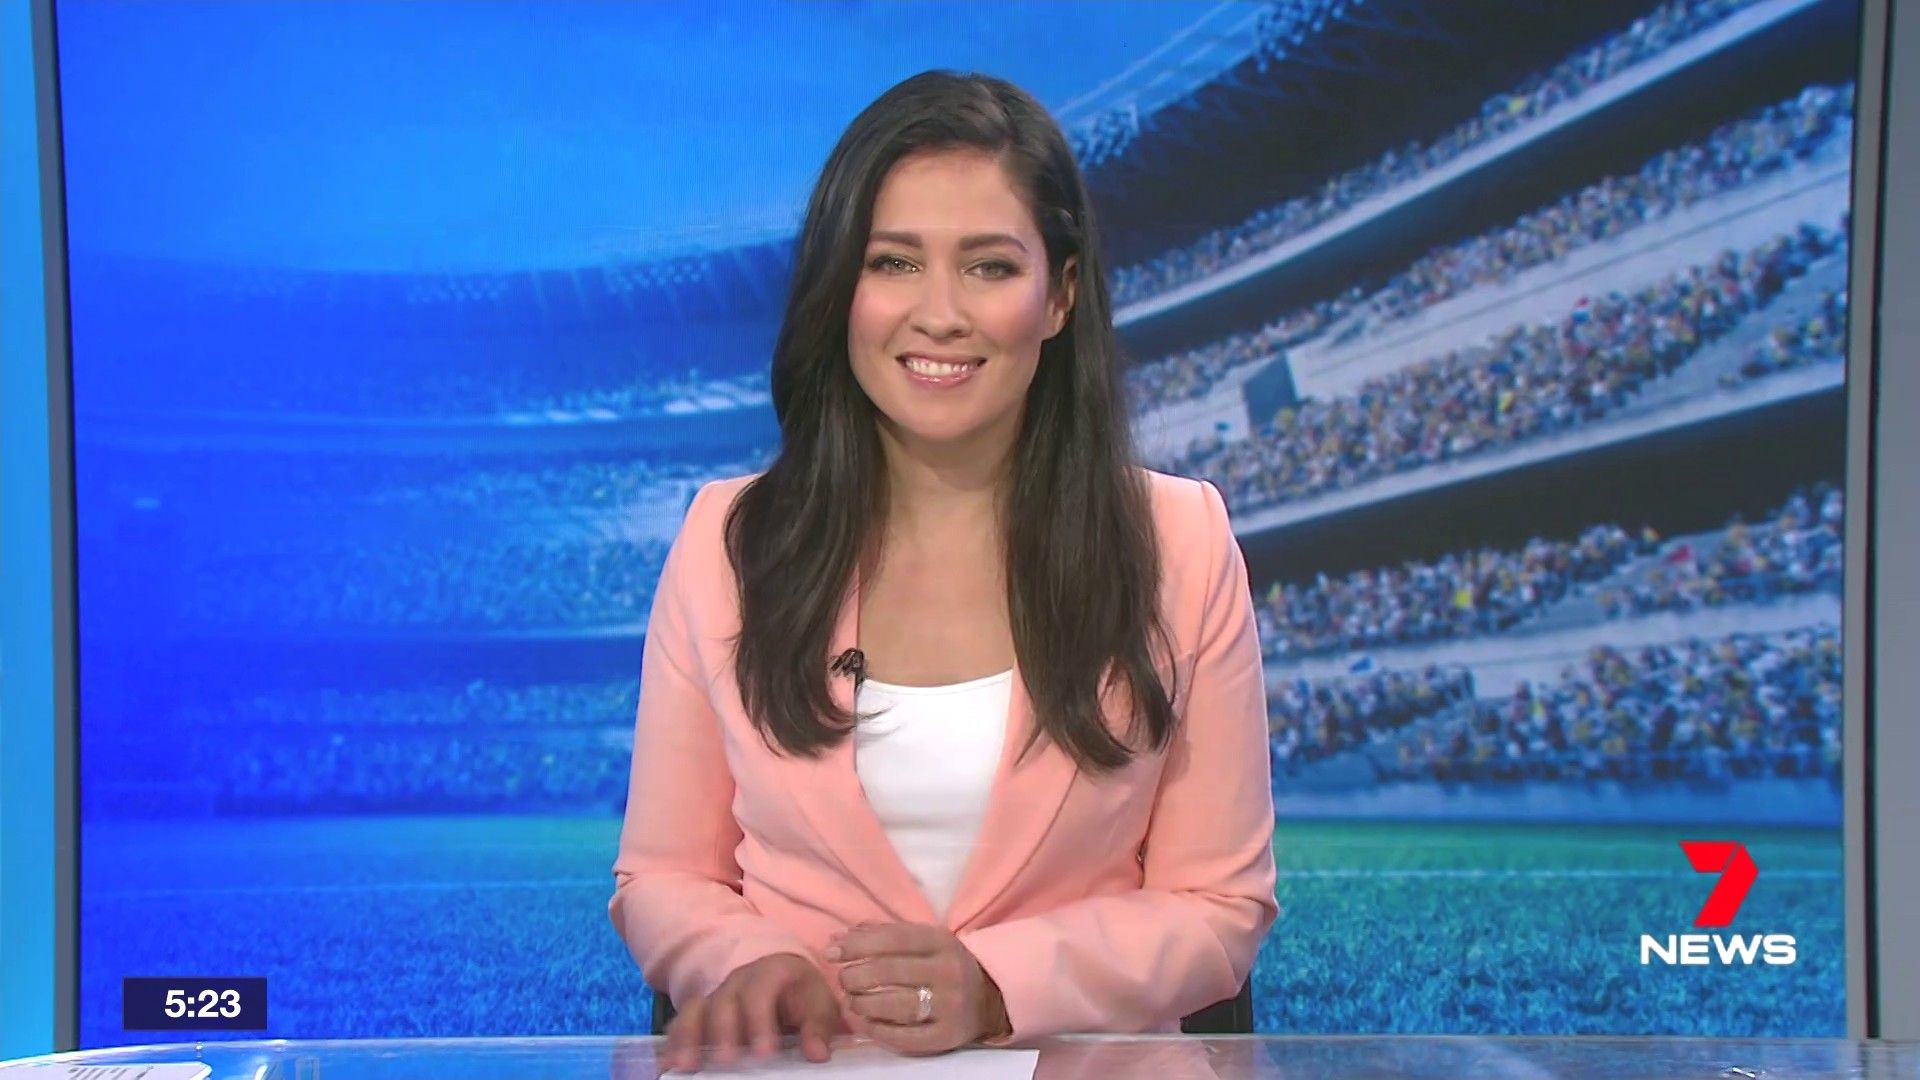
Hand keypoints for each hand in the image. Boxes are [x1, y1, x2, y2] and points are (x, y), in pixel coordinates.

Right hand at [661, 953, 837, 1072]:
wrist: (780, 972)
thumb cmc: (800, 991)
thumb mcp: (819, 1002)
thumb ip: (818, 1026)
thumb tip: (817, 1054)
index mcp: (769, 973)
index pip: (760, 993)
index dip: (760, 1022)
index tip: (765, 1053)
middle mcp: (737, 982)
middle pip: (723, 1002)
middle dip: (723, 1032)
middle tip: (726, 1061)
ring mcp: (716, 996)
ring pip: (696, 1010)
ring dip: (689, 1037)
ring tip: (686, 1065)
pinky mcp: (702, 1012)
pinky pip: (683, 1022)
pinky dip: (674, 1041)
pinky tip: (668, 1062)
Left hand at [828, 922, 1010, 1053]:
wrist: (990, 998)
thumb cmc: (944, 965)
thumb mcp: (923, 941)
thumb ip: (882, 936)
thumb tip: (837, 939)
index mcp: (941, 941)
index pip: (893, 938)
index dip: (857, 945)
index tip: (832, 952)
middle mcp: (948, 971)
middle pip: (890, 971)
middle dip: (856, 976)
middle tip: (844, 980)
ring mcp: (949, 1006)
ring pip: (896, 1005)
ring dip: (863, 1004)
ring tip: (852, 1002)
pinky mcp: (946, 1036)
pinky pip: (905, 1037)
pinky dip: (877, 1031)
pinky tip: (864, 1023)